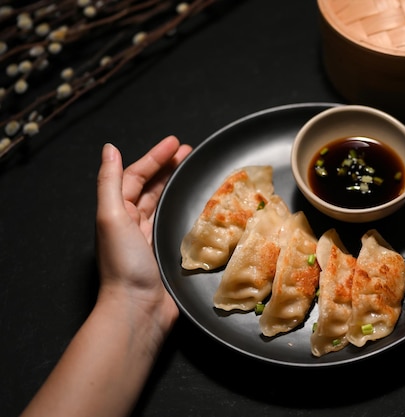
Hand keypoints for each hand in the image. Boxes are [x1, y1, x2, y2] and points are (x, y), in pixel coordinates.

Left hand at [96, 135, 191, 338]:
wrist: (139, 309)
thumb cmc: (123, 264)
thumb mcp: (111, 217)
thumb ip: (109, 183)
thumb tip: (109, 149)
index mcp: (117, 212)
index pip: (135, 175)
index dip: (154, 157)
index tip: (176, 142)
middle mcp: (132, 222)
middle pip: (151, 186)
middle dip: (168, 166)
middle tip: (189, 152)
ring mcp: (150, 237)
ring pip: (164, 202)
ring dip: (177, 185)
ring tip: (194, 171)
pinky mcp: (167, 251)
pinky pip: (177, 222)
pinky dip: (186, 208)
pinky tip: (200, 204)